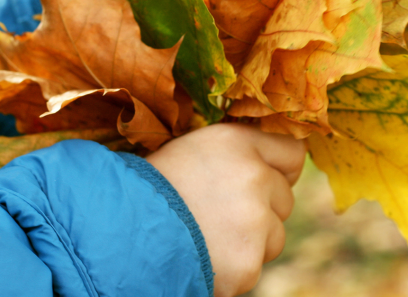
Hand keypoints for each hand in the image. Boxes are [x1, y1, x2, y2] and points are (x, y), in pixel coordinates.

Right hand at [146, 123, 306, 296]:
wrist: (114, 235)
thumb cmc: (152, 189)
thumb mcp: (194, 150)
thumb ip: (238, 152)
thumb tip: (276, 163)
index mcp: (236, 142)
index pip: (292, 153)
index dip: (278, 169)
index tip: (264, 179)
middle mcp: (252, 176)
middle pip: (285, 197)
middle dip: (263, 208)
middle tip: (219, 212)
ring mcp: (254, 222)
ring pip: (276, 234)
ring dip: (253, 239)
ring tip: (208, 235)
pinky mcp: (248, 263)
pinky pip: (256, 264)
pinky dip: (236, 266)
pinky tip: (205, 256)